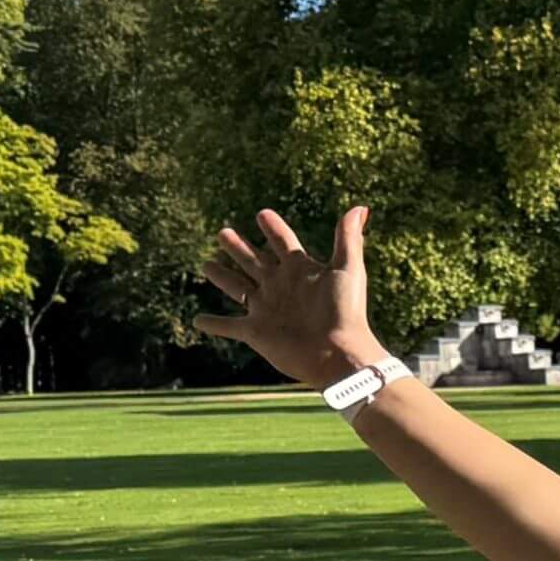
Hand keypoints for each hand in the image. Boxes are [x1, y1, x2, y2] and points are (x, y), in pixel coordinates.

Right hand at [197, 205, 385, 389]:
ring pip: (237, 287)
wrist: (337, 353)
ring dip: (221, 276)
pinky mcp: (255, 332)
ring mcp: (266, 309)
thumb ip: (349, 238)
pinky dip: (213, 324)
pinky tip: (198, 320)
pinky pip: (229, 326)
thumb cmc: (345, 312)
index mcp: (300, 270)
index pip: (283, 242)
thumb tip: (361, 207)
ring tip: (206, 264)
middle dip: (238, 247)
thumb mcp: (348, 269)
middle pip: (253, 261)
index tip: (262, 214)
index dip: (273, 228)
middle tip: (222, 232)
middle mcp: (279, 286)